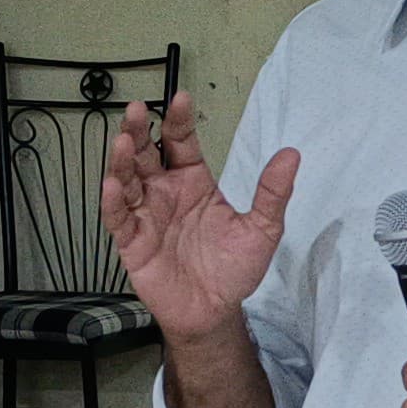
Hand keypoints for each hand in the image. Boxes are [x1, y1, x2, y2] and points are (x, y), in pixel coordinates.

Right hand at [101, 95, 296, 344]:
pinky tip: (115, 184)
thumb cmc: (234, 268)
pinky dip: (114, 201)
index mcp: (193, 181)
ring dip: (122, 160)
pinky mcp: (133, 242)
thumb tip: (292, 154)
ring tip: (123, 141)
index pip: (181, 142)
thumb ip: (272, 193)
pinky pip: (118, 218)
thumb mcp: (262, 230)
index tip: (181, 97)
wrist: (216, 310)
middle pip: (146, 154)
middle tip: (136, 109)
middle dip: (139, 131)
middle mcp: (165, 192)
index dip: (178, 120)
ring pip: (128, 180)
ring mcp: (146, 215)